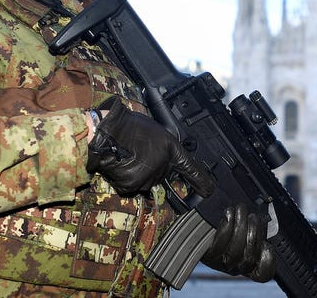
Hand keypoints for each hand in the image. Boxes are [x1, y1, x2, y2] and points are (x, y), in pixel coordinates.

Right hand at [86, 98, 213, 196]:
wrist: (107, 130)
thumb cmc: (126, 125)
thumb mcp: (153, 130)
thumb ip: (160, 146)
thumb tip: (159, 155)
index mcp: (170, 147)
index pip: (190, 167)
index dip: (201, 181)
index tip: (209, 191)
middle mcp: (163, 163)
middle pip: (160, 175)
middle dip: (150, 168)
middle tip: (136, 154)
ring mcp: (149, 175)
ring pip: (144, 182)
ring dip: (136, 174)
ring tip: (125, 156)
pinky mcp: (134, 183)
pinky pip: (129, 186)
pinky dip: (123, 179)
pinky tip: (119, 165)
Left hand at [201, 202, 275, 281]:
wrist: (202, 227)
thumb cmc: (230, 227)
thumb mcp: (246, 232)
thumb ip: (256, 233)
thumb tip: (264, 224)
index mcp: (249, 265)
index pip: (263, 274)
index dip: (267, 261)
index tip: (266, 244)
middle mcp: (236, 268)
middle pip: (249, 259)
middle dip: (254, 232)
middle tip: (253, 216)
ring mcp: (221, 264)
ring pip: (235, 251)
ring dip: (240, 226)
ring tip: (241, 210)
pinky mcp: (208, 256)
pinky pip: (219, 245)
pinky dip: (226, 227)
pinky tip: (228, 214)